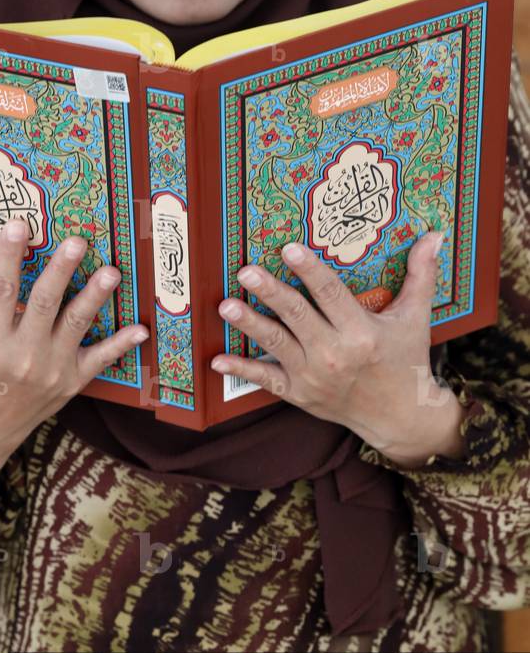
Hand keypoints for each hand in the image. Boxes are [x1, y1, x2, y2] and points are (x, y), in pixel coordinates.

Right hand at [0, 219, 148, 455]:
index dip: (8, 258)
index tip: (19, 225)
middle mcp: (20, 357)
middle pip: (43, 305)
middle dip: (61, 271)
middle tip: (77, 241)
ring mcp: (50, 370)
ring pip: (76, 326)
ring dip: (95, 297)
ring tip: (112, 271)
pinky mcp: (72, 382)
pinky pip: (101, 361)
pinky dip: (122, 346)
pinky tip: (141, 329)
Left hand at [211, 232, 452, 457]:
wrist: (400, 416)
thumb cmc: (406, 360)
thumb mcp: (416, 317)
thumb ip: (421, 275)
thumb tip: (435, 235)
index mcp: (362, 332)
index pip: (332, 295)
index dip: (310, 271)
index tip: (289, 249)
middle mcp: (335, 354)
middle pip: (298, 316)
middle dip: (271, 292)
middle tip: (246, 271)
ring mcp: (314, 376)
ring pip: (276, 344)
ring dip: (249, 324)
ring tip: (226, 304)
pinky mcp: (299, 394)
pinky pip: (266, 380)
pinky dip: (242, 370)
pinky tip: (217, 359)